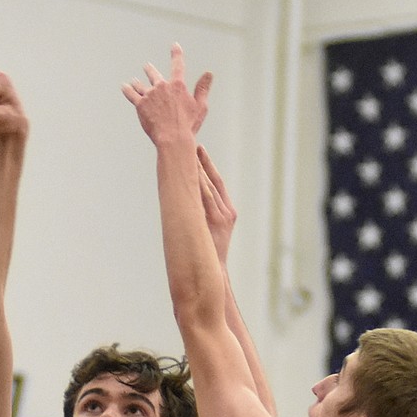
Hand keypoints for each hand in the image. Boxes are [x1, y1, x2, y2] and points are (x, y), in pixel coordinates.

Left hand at [122, 43, 211, 145]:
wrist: (172, 137)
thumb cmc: (188, 125)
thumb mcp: (200, 106)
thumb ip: (203, 88)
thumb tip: (209, 74)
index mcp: (178, 86)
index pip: (178, 65)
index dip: (177, 54)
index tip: (175, 46)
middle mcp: (162, 87)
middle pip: (154, 75)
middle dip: (150, 70)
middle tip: (147, 67)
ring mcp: (150, 95)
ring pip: (141, 85)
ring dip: (137, 83)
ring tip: (133, 81)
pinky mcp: (140, 104)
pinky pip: (131, 94)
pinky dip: (127, 90)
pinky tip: (124, 87)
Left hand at [196, 146, 236, 264]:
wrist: (213, 273)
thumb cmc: (209, 256)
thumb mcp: (210, 234)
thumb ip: (204, 218)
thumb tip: (188, 203)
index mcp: (228, 213)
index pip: (218, 183)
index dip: (208, 165)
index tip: (198, 149)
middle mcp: (227, 212)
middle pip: (213, 180)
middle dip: (202, 162)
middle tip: (191, 143)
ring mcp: (222, 216)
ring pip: (209, 186)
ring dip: (199, 168)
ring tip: (189, 152)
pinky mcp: (217, 221)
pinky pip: (206, 197)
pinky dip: (199, 183)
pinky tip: (191, 171)